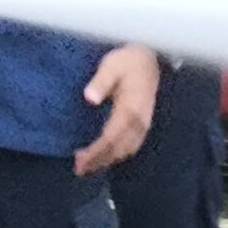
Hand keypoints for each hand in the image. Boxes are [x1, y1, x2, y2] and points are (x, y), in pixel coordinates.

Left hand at [73, 44, 160, 175]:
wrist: (149, 58)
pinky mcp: (142, 124)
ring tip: (86, 167)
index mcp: (131, 108)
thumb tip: (90, 98)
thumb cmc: (127, 61)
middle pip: (118, 148)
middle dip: (98, 161)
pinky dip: (116, 155)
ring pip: (125, 150)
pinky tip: (103, 158)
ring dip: (107, 160)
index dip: (96, 152)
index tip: (79, 160)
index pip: (111, 137)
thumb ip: (101, 81)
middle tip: (78, 169)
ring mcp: (143, 124)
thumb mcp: (112, 64)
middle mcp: (139, 121)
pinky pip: (131, 146)